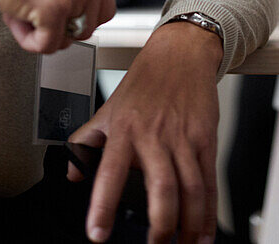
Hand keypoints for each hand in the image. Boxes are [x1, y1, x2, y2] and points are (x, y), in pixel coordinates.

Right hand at [0, 0, 115, 52]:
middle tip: (37, 13)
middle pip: (87, 27)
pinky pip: (47, 46)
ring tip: (23, 10)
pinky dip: (28, 41)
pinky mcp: (55, 9)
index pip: (104, 9)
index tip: (62, 16)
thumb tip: (77, 11)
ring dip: (42, 32)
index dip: (79, 18)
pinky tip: (15, 18)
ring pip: (67, 39)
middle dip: (60, 28)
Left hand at [67, 20, 221, 242]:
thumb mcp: (108, 107)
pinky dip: (208, 211)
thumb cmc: (146, 81)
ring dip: (188, 225)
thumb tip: (70, 174)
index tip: (98, 234)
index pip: (110, 172)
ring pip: (190, 189)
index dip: (103, 205)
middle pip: (161, 187)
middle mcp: (155, 136)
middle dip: (161, 225)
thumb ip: (86, 141)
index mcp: (125, 130)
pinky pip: (208, 181)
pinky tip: (203, 232)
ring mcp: (183, 138)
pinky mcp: (205, 139)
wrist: (181, 52)